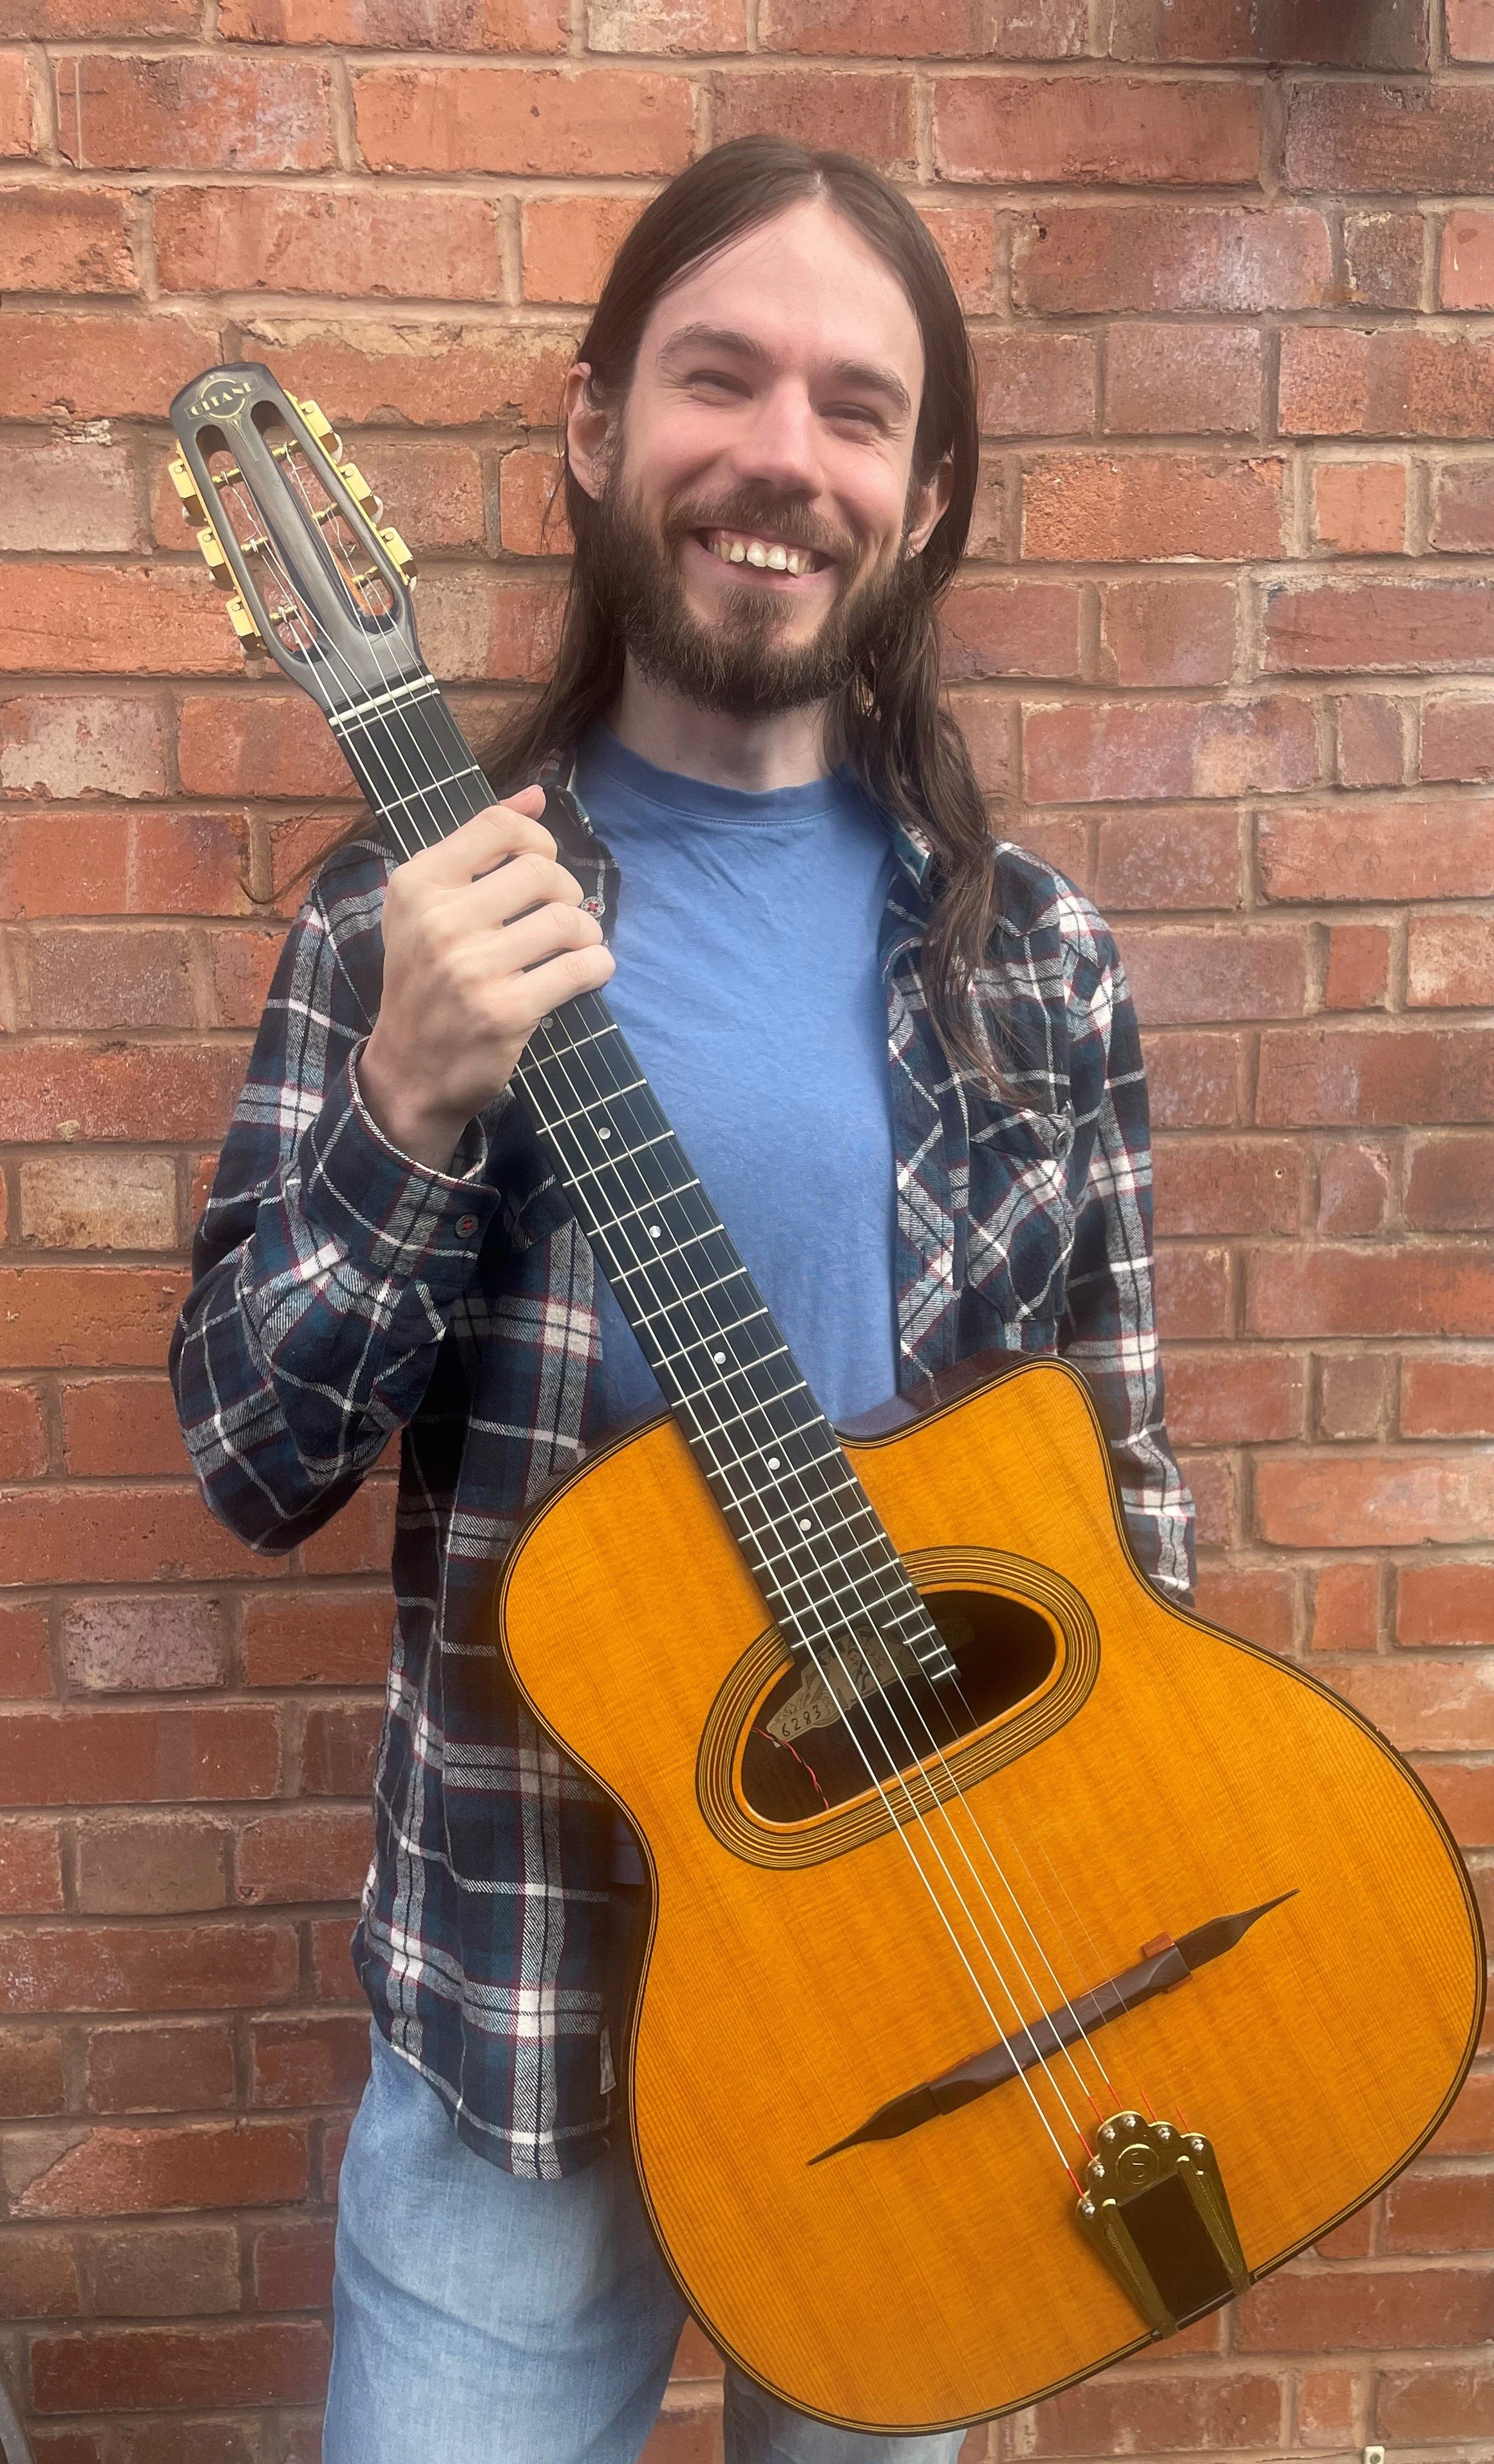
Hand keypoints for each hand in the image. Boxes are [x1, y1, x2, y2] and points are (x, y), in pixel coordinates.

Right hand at [357, 787, 614, 1170]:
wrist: (410, 1070)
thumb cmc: (426, 979)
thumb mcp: (428, 907)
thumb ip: (478, 846)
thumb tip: (537, 794)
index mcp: (417, 885)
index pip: (498, 825)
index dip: (538, 839)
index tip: (542, 864)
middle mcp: (439, 921)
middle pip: (543, 871)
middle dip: (567, 891)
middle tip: (560, 915)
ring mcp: (472, 968)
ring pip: (569, 918)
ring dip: (586, 933)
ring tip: (574, 946)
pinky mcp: (506, 1011)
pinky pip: (581, 967)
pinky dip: (597, 966)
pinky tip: (586, 972)